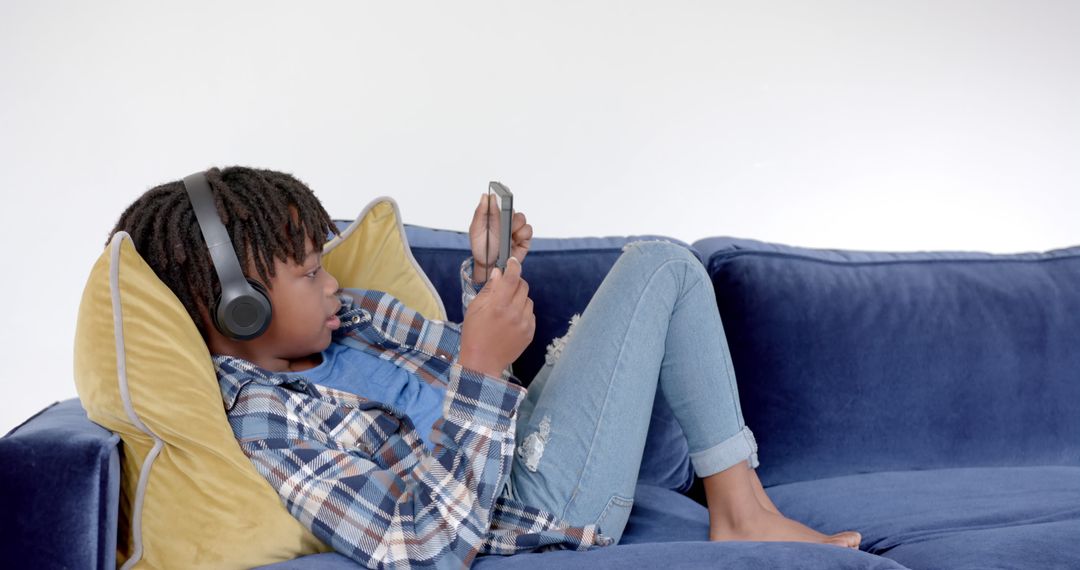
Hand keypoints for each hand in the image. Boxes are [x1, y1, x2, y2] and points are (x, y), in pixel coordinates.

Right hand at [458, 256, 534, 377]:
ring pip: (528, 300)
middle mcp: (514, 313)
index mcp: (498, 305)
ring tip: (507, 309)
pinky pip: (530, 314)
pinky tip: (511, 321)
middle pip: (523, 286)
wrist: (482, 362)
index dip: (513, 266)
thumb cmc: (474, 334)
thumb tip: (499, 273)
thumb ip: (489, 289)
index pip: (512, 277)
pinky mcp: (530, 333)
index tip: (512, 262)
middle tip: (505, 289)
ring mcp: (524, 324)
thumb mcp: (474, 308)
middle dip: (515, 283)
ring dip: (519, 299)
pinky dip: (523, 313)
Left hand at [469, 193, 532, 282]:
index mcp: (494, 216)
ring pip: (522, 218)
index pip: (501, 201)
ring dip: (515, 225)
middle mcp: (506, 221)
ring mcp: (515, 230)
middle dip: (508, 213)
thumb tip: (486, 196)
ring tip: (508, 234)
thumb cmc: (481, 248)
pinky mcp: (524, 239)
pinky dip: (522, 233)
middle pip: (513, 209)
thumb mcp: (476, 229)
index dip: (503, 196)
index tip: (502, 193)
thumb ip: (481, 213)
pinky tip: (514, 240)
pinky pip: (528, 230)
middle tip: (503, 220)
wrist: (488, 266)